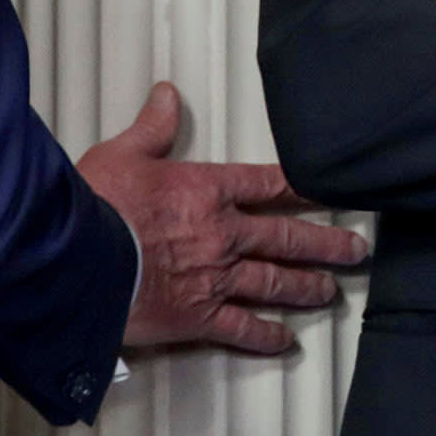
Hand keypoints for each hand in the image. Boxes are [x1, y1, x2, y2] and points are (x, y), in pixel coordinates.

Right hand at [77, 82, 368, 354]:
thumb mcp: (122, 153)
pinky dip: (266, 336)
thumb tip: (167, 94)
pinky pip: (243, 328)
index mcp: (208, 190)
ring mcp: (216, 279)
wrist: (78, 260)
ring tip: (332, 291)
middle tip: (357, 250)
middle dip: (326, 243)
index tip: (332, 190)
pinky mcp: (199, 317)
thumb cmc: (96, 204)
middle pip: (287, 237)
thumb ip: (151, 127)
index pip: (268, 184)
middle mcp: (224, 234)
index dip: (303, 187)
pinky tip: (285, 341)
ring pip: (275, 283)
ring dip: (308, 287)